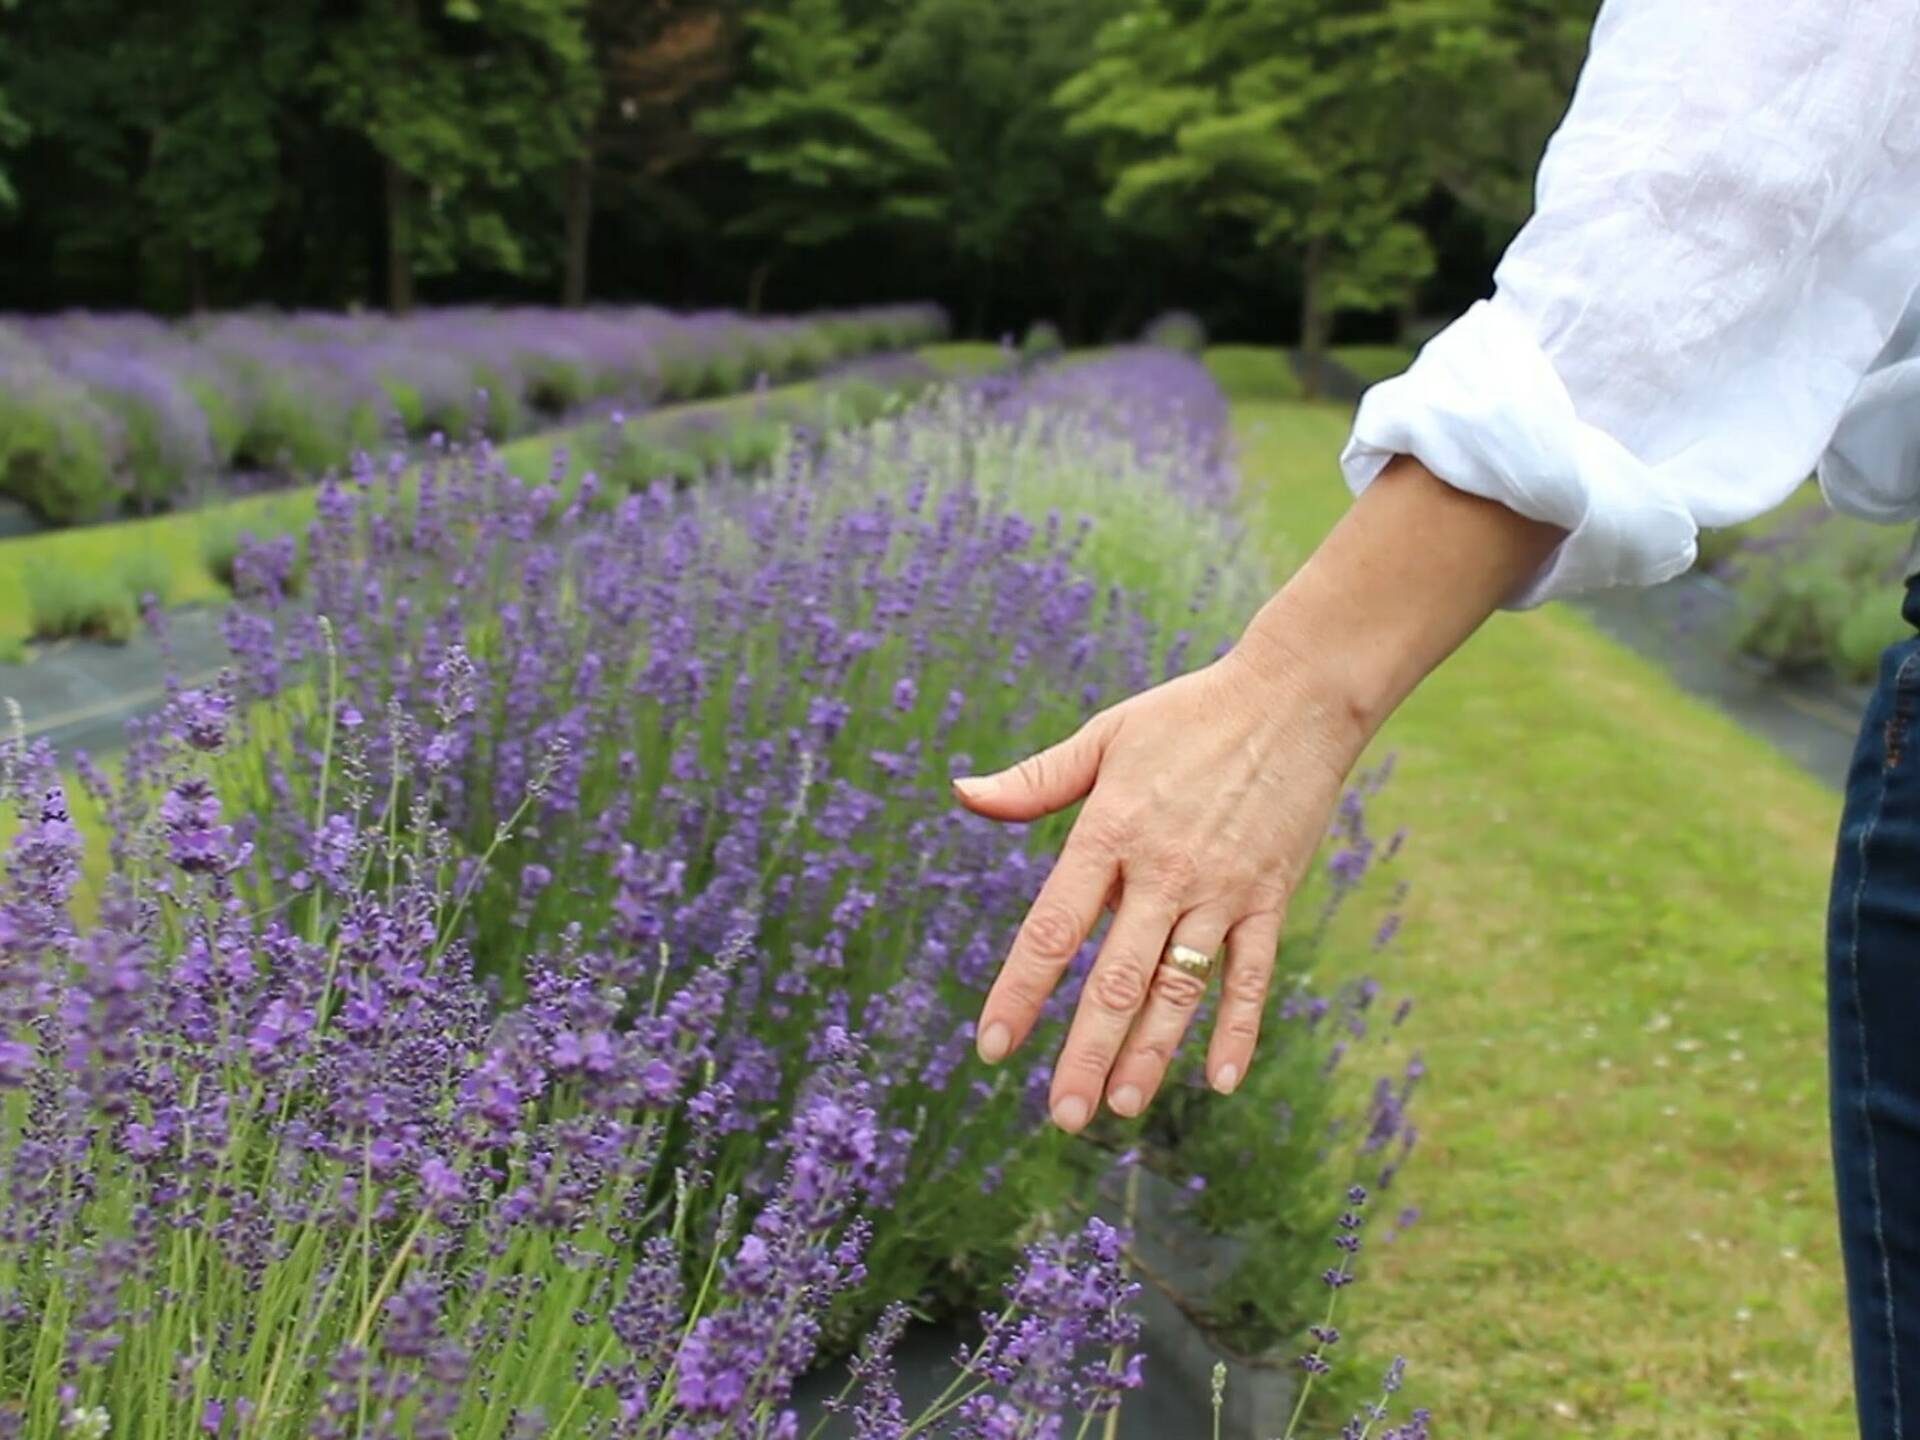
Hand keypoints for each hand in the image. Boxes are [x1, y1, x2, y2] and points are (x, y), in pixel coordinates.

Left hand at [953, 636, 1366, 1132]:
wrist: (1295, 695)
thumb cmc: (1188, 714)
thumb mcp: (1105, 736)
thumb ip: (1036, 780)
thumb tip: (963, 794)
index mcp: (1111, 832)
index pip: (1053, 929)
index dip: (1021, 992)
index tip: (994, 1047)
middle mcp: (1164, 871)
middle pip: (1116, 980)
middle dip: (1087, 1053)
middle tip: (1062, 1115)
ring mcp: (1222, 891)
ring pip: (1179, 990)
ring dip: (1151, 1054)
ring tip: (1122, 1108)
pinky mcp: (1270, 898)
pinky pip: (1252, 976)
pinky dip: (1239, 1030)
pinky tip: (1221, 1081)